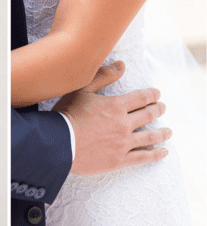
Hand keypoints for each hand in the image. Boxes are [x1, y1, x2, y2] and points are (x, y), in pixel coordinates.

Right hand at [54, 60, 170, 174]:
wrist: (58, 144)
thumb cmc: (66, 116)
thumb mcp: (81, 90)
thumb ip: (102, 76)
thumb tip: (122, 65)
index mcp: (116, 105)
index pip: (143, 97)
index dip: (152, 94)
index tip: (156, 94)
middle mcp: (124, 123)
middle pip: (149, 115)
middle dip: (158, 110)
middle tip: (162, 108)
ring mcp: (123, 143)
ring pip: (150, 136)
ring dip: (163, 133)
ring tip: (168, 132)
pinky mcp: (119, 160)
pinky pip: (143, 157)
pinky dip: (156, 154)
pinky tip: (163, 152)